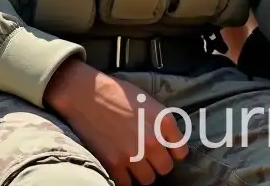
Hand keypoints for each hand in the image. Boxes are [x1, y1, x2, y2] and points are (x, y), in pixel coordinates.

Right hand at [44, 57, 188, 185]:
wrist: (88, 95)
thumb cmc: (118, 93)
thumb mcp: (147, 101)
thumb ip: (160, 122)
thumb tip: (166, 139)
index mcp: (163, 121)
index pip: (180, 151)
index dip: (174, 152)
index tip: (167, 151)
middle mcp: (152, 140)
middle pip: (165, 168)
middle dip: (158, 163)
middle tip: (149, 156)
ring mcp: (133, 155)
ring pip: (148, 179)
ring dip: (142, 172)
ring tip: (135, 162)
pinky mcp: (115, 164)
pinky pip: (127, 184)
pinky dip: (125, 178)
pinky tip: (121, 166)